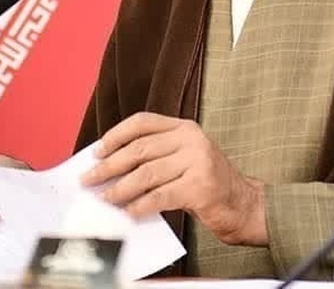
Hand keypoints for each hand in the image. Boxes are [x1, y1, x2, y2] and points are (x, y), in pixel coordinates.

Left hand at [79, 112, 266, 245]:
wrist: (243, 205)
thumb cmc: (205, 183)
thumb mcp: (183, 159)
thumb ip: (155, 156)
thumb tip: (109, 166)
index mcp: (184, 127)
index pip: (142, 122)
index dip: (116, 135)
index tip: (96, 152)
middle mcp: (191, 139)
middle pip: (140, 149)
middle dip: (110, 165)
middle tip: (89, 179)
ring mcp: (198, 161)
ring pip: (147, 173)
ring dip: (120, 188)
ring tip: (105, 198)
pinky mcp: (200, 187)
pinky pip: (160, 196)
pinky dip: (140, 205)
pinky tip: (129, 211)